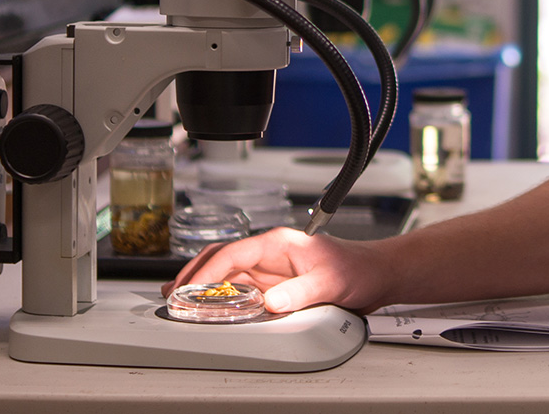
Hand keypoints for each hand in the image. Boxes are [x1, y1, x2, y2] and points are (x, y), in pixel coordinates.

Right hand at [161, 228, 391, 314]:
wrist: (375, 275)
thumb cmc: (357, 269)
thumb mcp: (331, 282)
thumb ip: (300, 292)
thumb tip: (269, 302)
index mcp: (280, 243)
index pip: (233, 253)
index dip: (208, 270)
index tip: (191, 288)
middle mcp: (271, 253)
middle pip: (223, 258)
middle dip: (195, 272)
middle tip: (173, 293)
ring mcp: (272, 268)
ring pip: (228, 272)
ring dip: (204, 283)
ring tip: (180, 299)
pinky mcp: (276, 283)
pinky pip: (241, 287)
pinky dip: (220, 295)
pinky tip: (210, 305)